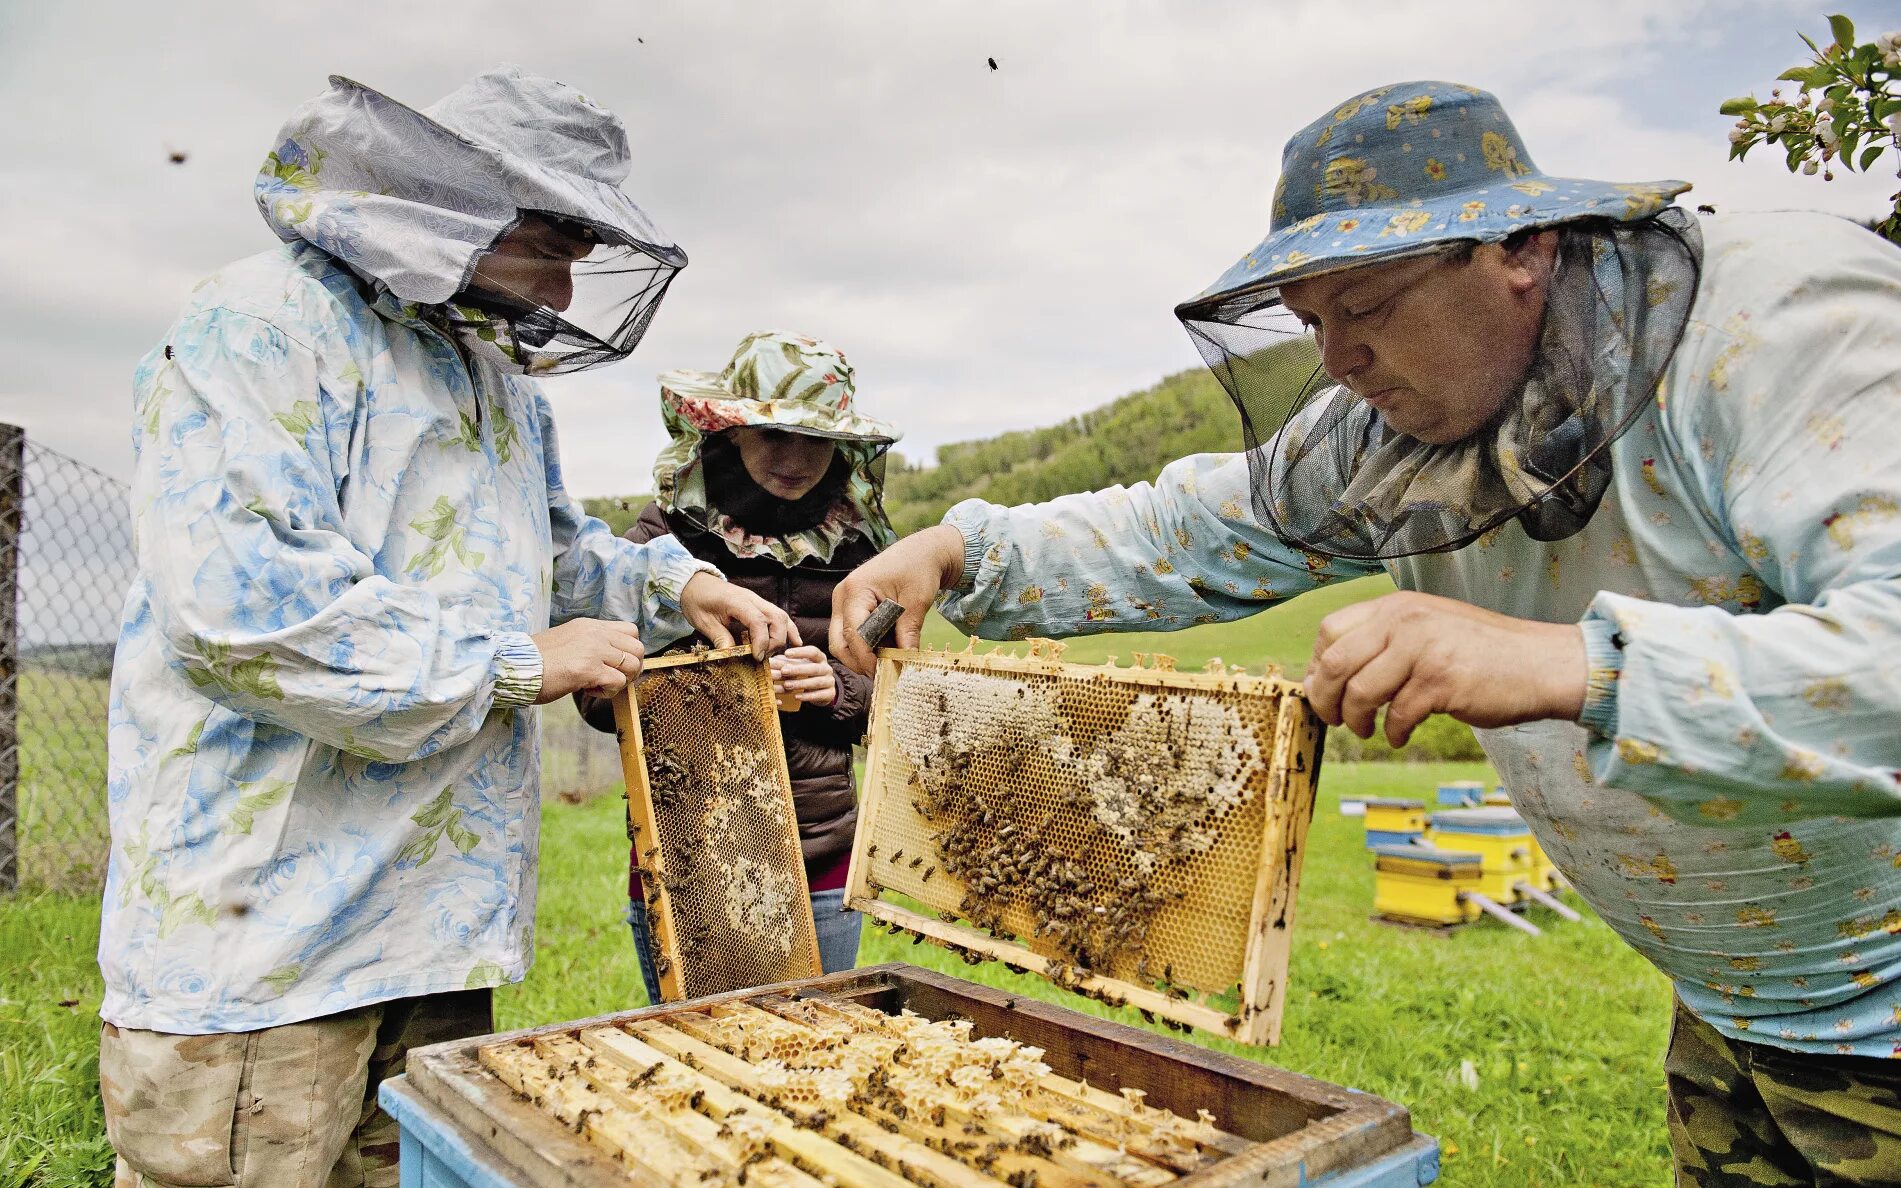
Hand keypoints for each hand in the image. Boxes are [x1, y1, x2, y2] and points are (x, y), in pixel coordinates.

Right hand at [530, 618, 644, 703]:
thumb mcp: (567, 641)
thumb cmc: (536, 661)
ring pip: (631, 666)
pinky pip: (617, 683)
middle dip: (630, 668)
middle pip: (638, 648)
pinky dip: (607, 692)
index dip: (628, 650)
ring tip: (596, 684)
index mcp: (590, 625)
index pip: (630, 630)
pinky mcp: (588, 669)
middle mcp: (595, 633)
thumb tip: (613, 660)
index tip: (614, 664)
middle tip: (611, 679)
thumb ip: (590, 644)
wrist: (515, 668)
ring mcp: (593, 649)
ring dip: (619, 681)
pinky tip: (587, 689)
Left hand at [680, 572, 799, 659]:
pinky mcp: (759, 605)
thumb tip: (731, 655)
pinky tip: (795, 641)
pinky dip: (788, 629)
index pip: (759, 621)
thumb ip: (718, 637)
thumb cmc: (697, 601)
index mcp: (737, 601)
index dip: (761, 641)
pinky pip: (779, 615)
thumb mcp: (702, 622)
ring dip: (783, 636)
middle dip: (775, 641)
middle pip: (777, 618)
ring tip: (776, 653)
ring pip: (781, 616)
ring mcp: (757, 601)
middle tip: (763, 657)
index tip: (757, 657)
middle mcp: (752, 599)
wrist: (694, 583)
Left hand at [770, 645, 837, 707]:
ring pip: (816, 682)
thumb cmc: (807, 674)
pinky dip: (807, 696)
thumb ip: (786, 663)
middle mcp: (826, 668)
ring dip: (801, 683)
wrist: (823, 690)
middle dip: (798, 669)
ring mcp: (829, 681)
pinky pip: (819, 695)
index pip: (812, 651)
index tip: (786, 653)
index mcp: (820, 658)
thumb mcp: (799, 666)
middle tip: (783, 671)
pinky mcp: (830, 694)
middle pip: (814, 668)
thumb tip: (769, 661)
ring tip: (787, 685)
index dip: (800, 652)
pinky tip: (796, 696)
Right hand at [830, 523, 965, 674]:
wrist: (920, 552)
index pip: (854, 634)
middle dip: (858, 662)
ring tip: (888, 660)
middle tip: (883, 673)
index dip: (866, 658)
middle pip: (838, 642)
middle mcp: (842, 596)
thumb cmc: (918, 570)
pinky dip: (866, 646)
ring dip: (862, 655)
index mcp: (855, 591)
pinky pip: (851, 633)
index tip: (883, 673)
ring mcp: (843, 602)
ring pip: (842, 641)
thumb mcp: (916, 603)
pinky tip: (887, 647)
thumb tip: (905, 664)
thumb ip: (908, 633)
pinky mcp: (850, 607)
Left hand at [1303, 591, 1585, 746]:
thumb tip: (1329, 675)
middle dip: (1325, 698)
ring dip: (1356, 720)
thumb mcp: (1427, 630)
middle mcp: (1405, 621)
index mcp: (1396, 607)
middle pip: (1335, 663)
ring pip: (1359, 692)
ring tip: (1368, 730)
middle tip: (1333, 718)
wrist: (1542, 663)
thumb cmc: (1481, 653)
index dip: (1317, 666)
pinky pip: (1396, 715)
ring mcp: (1423, 649)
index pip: (1330, 630)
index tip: (1322, 689)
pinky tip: (1400, 735)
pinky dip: (1393, 732)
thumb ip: (1384, 642)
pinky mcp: (1441, 681)